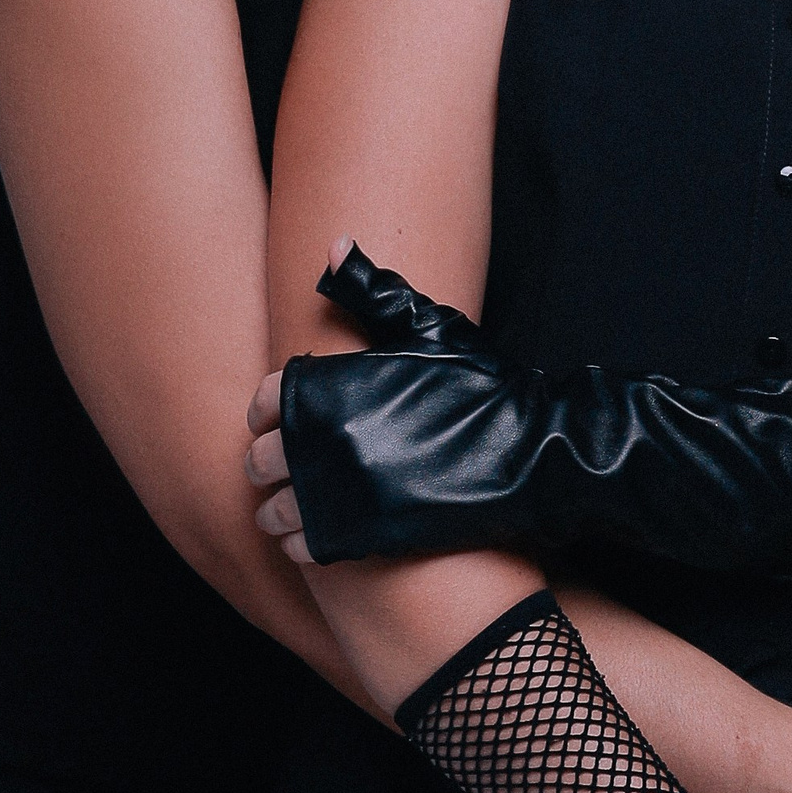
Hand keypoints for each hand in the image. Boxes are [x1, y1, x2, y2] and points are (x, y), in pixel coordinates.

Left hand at [245, 233, 484, 560]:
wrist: (531, 455)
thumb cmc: (481, 387)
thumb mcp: (430, 328)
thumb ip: (373, 289)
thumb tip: (333, 245)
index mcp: (331, 384)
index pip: (266, 399)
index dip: (273, 411)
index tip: (286, 420)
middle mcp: (323, 437)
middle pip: (260, 457)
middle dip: (272, 462)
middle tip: (294, 466)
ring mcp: (338, 490)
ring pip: (273, 509)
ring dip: (278, 510)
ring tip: (298, 509)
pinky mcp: (358, 536)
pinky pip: (301, 547)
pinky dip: (303, 545)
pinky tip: (321, 535)